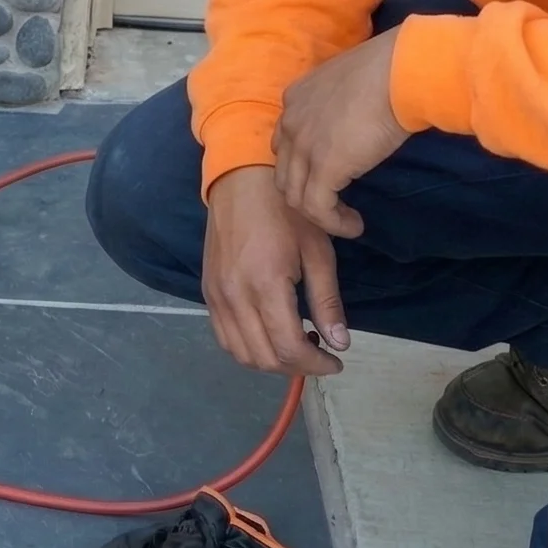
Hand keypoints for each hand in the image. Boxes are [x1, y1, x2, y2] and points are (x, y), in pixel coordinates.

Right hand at [203, 166, 344, 376]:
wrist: (240, 181)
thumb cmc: (285, 211)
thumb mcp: (318, 251)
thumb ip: (327, 301)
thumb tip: (340, 343)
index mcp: (265, 285)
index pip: (289, 347)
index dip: (316, 364)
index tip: (336, 362)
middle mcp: (235, 297)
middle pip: (264, 357)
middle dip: (296, 367)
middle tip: (319, 355)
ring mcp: (216, 296)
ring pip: (241, 353)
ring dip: (271, 362)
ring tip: (295, 347)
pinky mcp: (208, 293)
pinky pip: (224, 337)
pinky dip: (248, 348)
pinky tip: (269, 336)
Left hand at [274, 27, 409, 237]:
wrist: (399, 74)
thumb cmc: (388, 71)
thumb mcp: (352, 84)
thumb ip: (342, 104)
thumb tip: (358, 121)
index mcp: (296, 99)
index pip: (285, 142)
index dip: (303, 165)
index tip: (329, 176)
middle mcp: (290, 122)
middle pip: (285, 172)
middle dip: (305, 193)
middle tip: (334, 203)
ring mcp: (302, 146)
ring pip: (295, 196)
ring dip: (320, 215)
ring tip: (346, 221)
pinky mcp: (322, 169)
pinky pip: (317, 208)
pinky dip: (334, 223)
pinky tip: (355, 225)